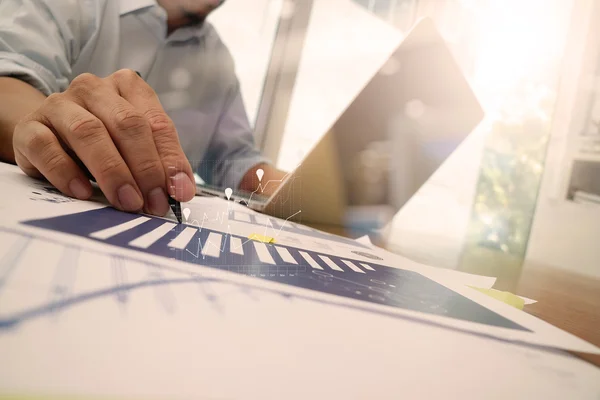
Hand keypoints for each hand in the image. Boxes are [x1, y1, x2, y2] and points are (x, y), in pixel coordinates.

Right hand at [13, 69, 195, 214]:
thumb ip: (159, 163)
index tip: (179, 192)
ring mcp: (59, 105)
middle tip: (154, 202)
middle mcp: (94, 89)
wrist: (47, 136)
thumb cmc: (101, 142)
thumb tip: (180, 190)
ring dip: (113, 172)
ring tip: (127, 202)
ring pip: (88, 132)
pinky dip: (66, 172)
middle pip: (126, 124)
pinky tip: (82, 192)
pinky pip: (46, 147)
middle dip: (145, 168)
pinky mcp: (29, 127)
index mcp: (127, 87)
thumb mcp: (134, 147)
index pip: (157, 122)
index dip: (171, 159)